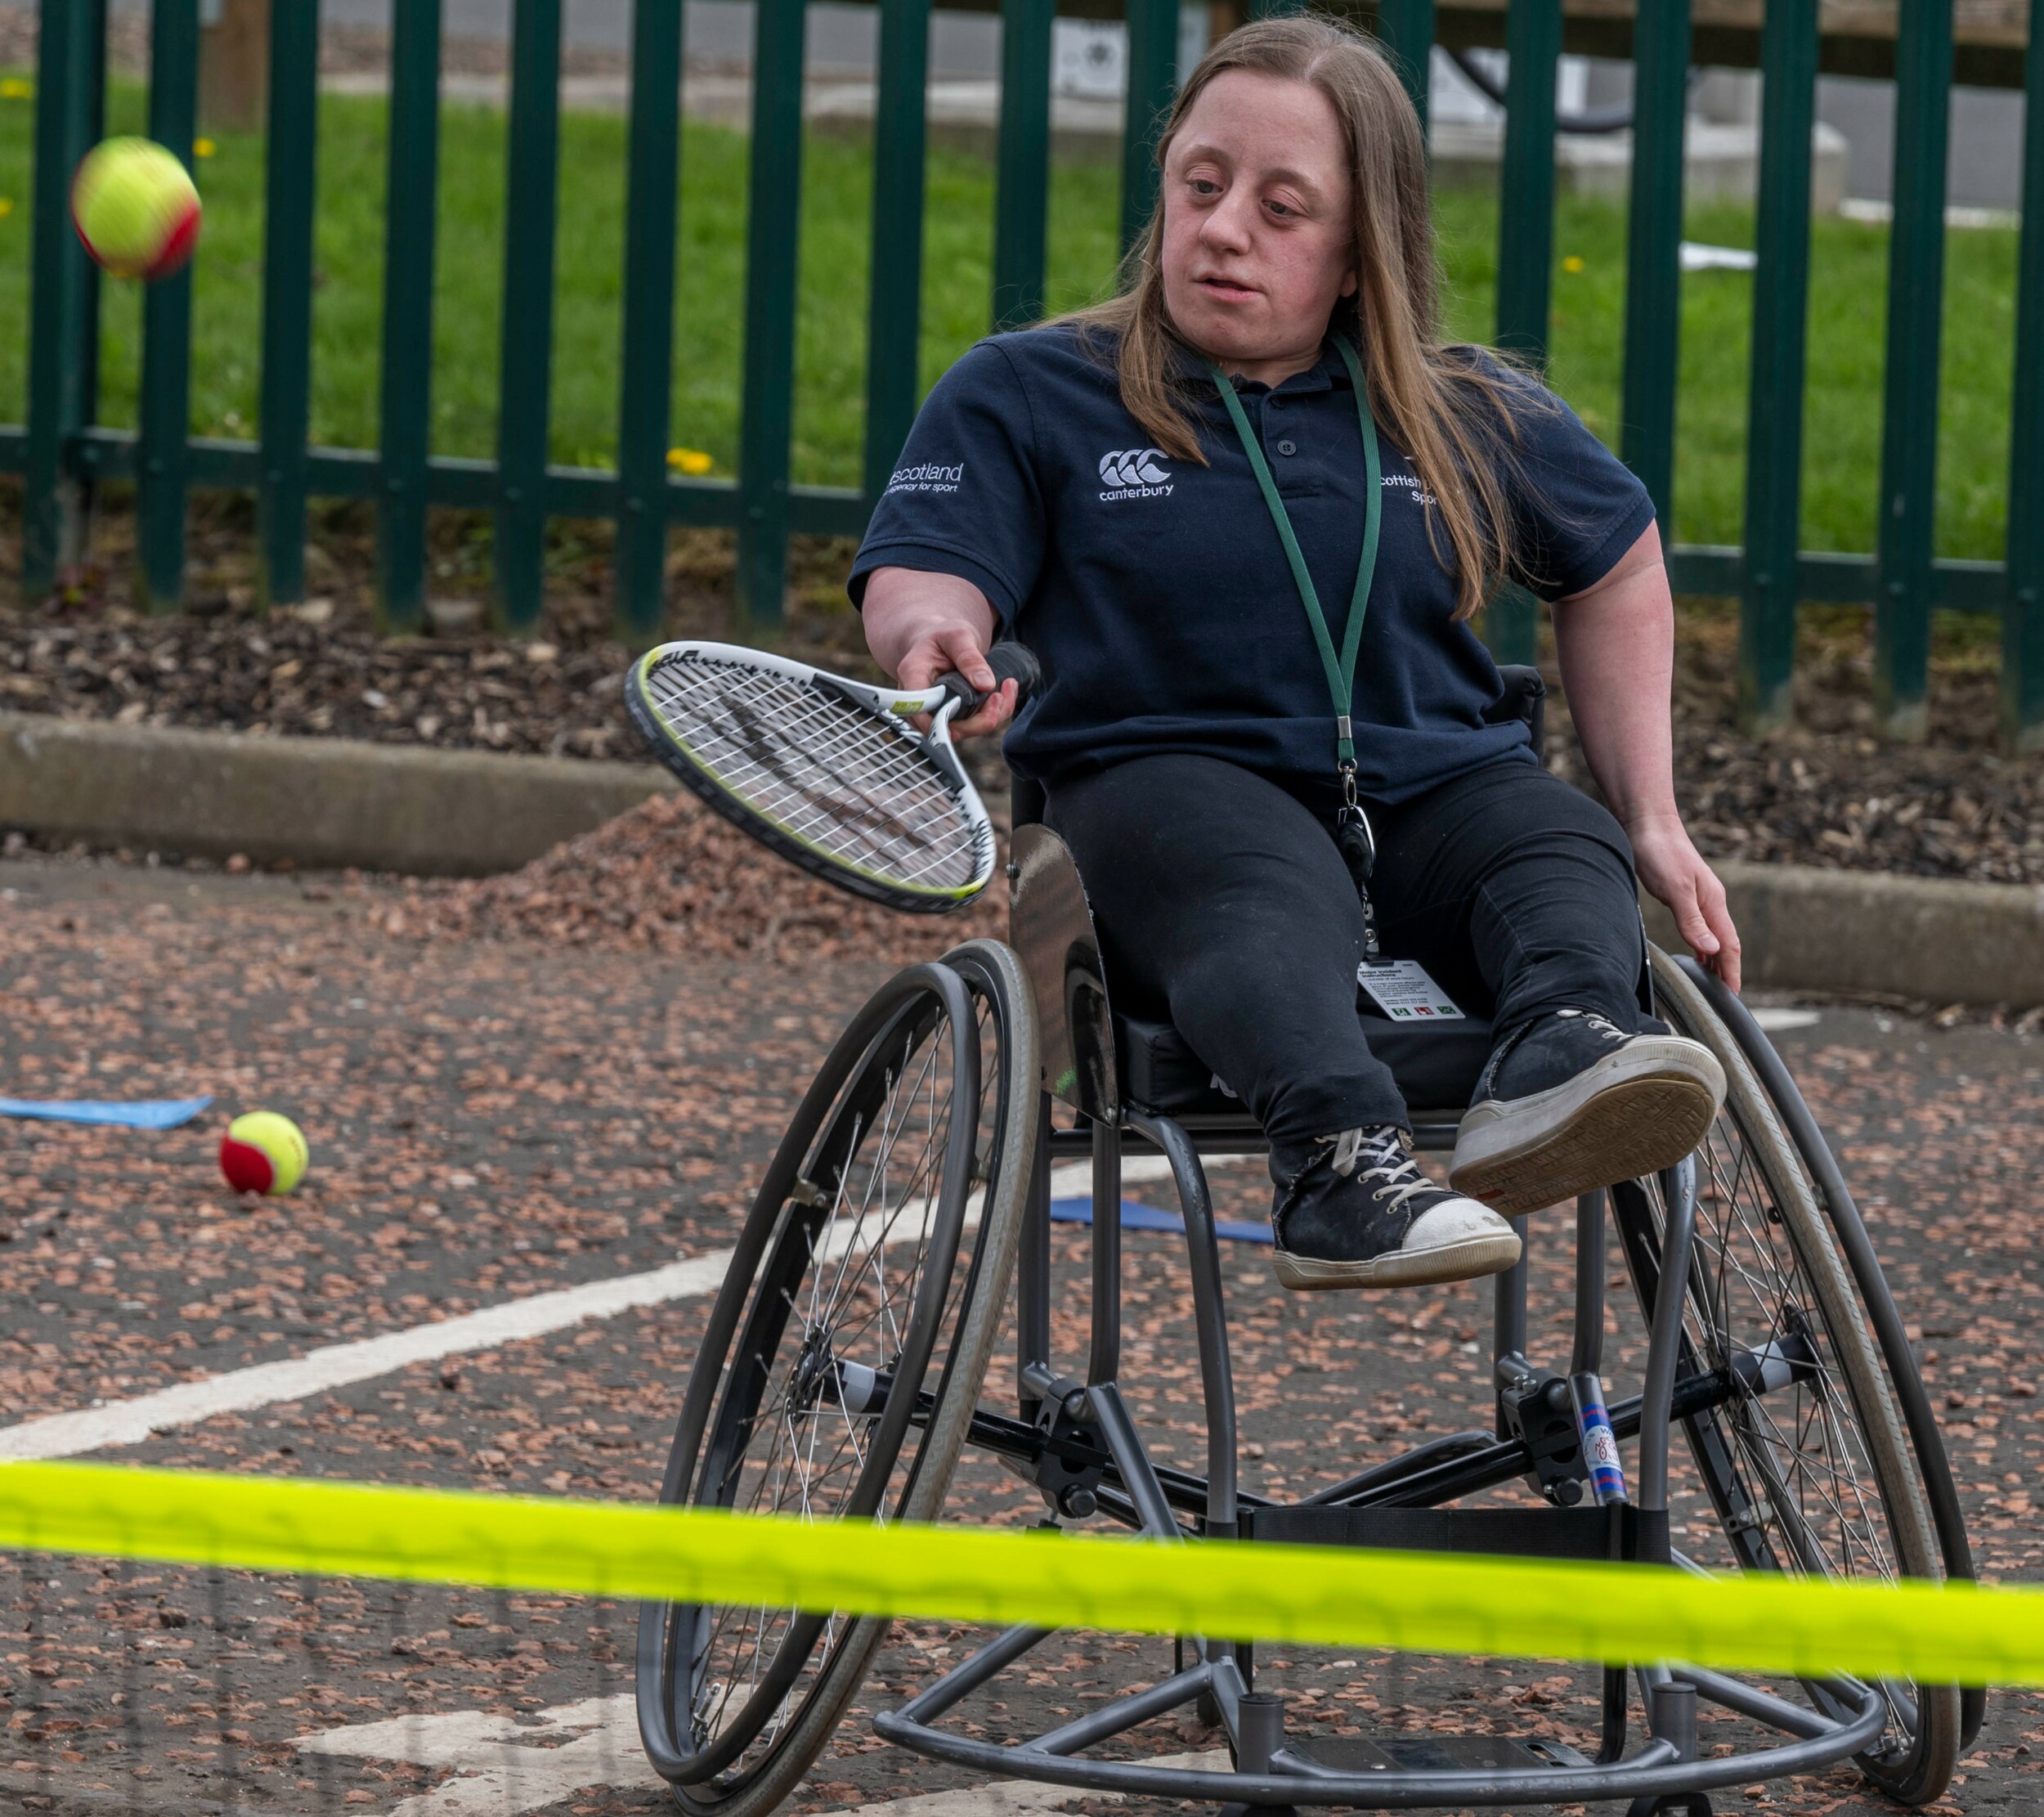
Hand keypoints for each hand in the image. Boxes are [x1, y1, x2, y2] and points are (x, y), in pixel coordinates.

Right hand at [896, 622, 1016, 739]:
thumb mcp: (958, 636)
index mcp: (913, 674)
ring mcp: (936, 711)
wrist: (943, 641)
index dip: (936, 722)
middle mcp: (921, 699)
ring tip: (1007, 687)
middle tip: (999, 696)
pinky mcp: (952, 716)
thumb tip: (985, 685)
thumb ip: (969, 657)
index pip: (917, 707)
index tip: (964, 719)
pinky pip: (972, 725)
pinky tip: (1005, 692)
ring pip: (961, 730)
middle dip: (977, 721)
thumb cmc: (945, 636)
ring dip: (990, 716)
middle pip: (942, 727)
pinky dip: (994, 713)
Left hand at [1628, 812, 1741, 991]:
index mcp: (1713, 903)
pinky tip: (1697, 952)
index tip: (1733, 996)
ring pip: (1713, 936)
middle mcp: (1710, 902)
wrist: (1647, 823)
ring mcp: (1698, 898)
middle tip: (1725, 997)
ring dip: (1715, 960)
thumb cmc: (1660, 853)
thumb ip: (1692, 920)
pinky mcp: (1682, 894)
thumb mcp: (1675, 889)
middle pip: (1725, 943)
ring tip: (1713, 982)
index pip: (1730, 945)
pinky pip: (1699, 927)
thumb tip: (1712, 950)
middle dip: (1727, 970)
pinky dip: (1702, 945)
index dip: (1732, 971)